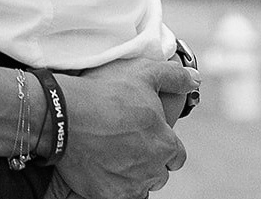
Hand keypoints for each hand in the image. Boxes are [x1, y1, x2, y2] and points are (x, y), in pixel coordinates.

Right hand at [54, 56, 195, 198]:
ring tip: (110, 150)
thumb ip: (173, 76)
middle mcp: (154, 169)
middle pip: (158, 171)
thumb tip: (195, 78)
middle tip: (124, 139)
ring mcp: (132, 184)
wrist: (65, 114)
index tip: (144, 132)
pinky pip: (118, 193)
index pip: (176, 153)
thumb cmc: (105, 93)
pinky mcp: (109, 195)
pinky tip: (99, 161)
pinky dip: (112, 182)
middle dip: (147, 159)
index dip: (162, 141)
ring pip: (140, 183)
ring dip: (131, 172)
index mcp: (166, 143)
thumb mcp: (142, 73)